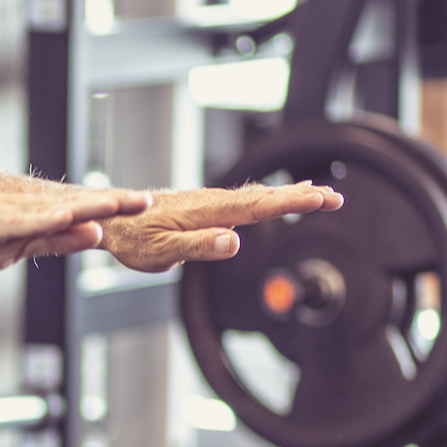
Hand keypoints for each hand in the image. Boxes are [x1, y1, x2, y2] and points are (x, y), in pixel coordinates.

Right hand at [0, 184, 150, 273]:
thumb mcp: (13, 247)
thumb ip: (53, 240)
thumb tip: (95, 234)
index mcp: (29, 218)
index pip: (78, 212)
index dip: (112, 208)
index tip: (146, 205)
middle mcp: (18, 210)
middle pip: (70, 205)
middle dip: (109, 203)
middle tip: (146, 201)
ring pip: (47, 210)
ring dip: (82, 207)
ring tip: (116, 204)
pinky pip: (13, 223)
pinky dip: (40, 220)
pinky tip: (63, 217)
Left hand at [98, 182, 343, 272]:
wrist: (111, 219)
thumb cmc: (133, 239)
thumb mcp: (163, 252)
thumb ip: (199, 247)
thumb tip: (235, 241)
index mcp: (209, 212)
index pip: (259, 206)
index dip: (293, 203)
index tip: (323, 199)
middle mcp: (213, 201)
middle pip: (265, 197)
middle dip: (302, 197)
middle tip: (336, 197)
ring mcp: (210, 202)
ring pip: (257, 196)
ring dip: (289, 195)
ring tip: (320, 195)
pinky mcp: (205, 206)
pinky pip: (244, 200)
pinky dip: (269, 198)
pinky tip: (277, 199)